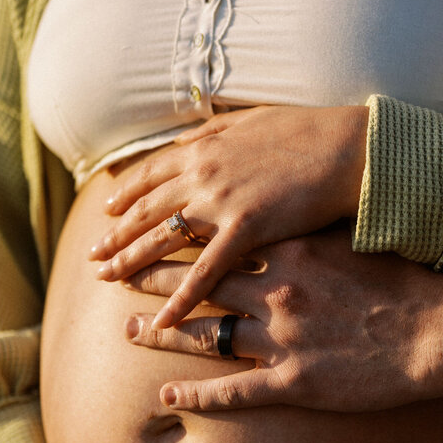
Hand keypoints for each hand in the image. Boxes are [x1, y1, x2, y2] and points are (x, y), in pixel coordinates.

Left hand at [92, 105, 368, 328]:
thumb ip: (216, 133)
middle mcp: (203, 175)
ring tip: (109, 282)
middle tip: (93, 258)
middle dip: (117, 236)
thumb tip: (188, 138)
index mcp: (204, 150)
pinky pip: (205, 274)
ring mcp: (222, 204)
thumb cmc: (311, 134)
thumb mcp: (254, 121)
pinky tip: (163, 321)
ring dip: (133, 263)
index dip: (125, 197)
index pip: (151, 176)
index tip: (106, 215)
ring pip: (164, 241)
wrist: (349, 150)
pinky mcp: (247, 231)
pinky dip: (181, 299)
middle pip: (147, 212)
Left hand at [122, 229, 442, 411]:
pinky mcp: (293, 383)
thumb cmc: (406, 283)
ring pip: (204, 334)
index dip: (177, 240)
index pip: (218, 242)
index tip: (150, 234)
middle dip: (151, 279)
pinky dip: (195, 396)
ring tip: (129, 331)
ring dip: (161, 333)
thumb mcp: (354, 241)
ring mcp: (282, 340)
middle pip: (198, 284)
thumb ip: (311, 231)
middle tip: (116, 277)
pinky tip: (165, 398)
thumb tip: (285, 214)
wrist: (439, 330)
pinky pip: (232, 392)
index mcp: (289, 252)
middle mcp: (276, 292)